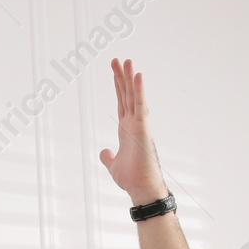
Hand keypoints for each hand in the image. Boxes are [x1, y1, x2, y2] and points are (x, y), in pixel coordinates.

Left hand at [98, 58, 168, 204]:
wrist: (141, 189)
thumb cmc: (132, 179)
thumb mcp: (113, 165)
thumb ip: (108, 157)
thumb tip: (104, 151)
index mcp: (126, 129)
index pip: (121, 102)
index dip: (118, 86)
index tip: (115, 70)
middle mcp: (134, 124)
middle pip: (127, 95)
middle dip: (122, 77)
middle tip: (118, 59)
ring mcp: (139, 125)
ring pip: (134, 97)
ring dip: (131, 78)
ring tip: (127, 61)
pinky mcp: (143, 129)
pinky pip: (141, 106)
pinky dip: (140, 91)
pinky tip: (138, 76)